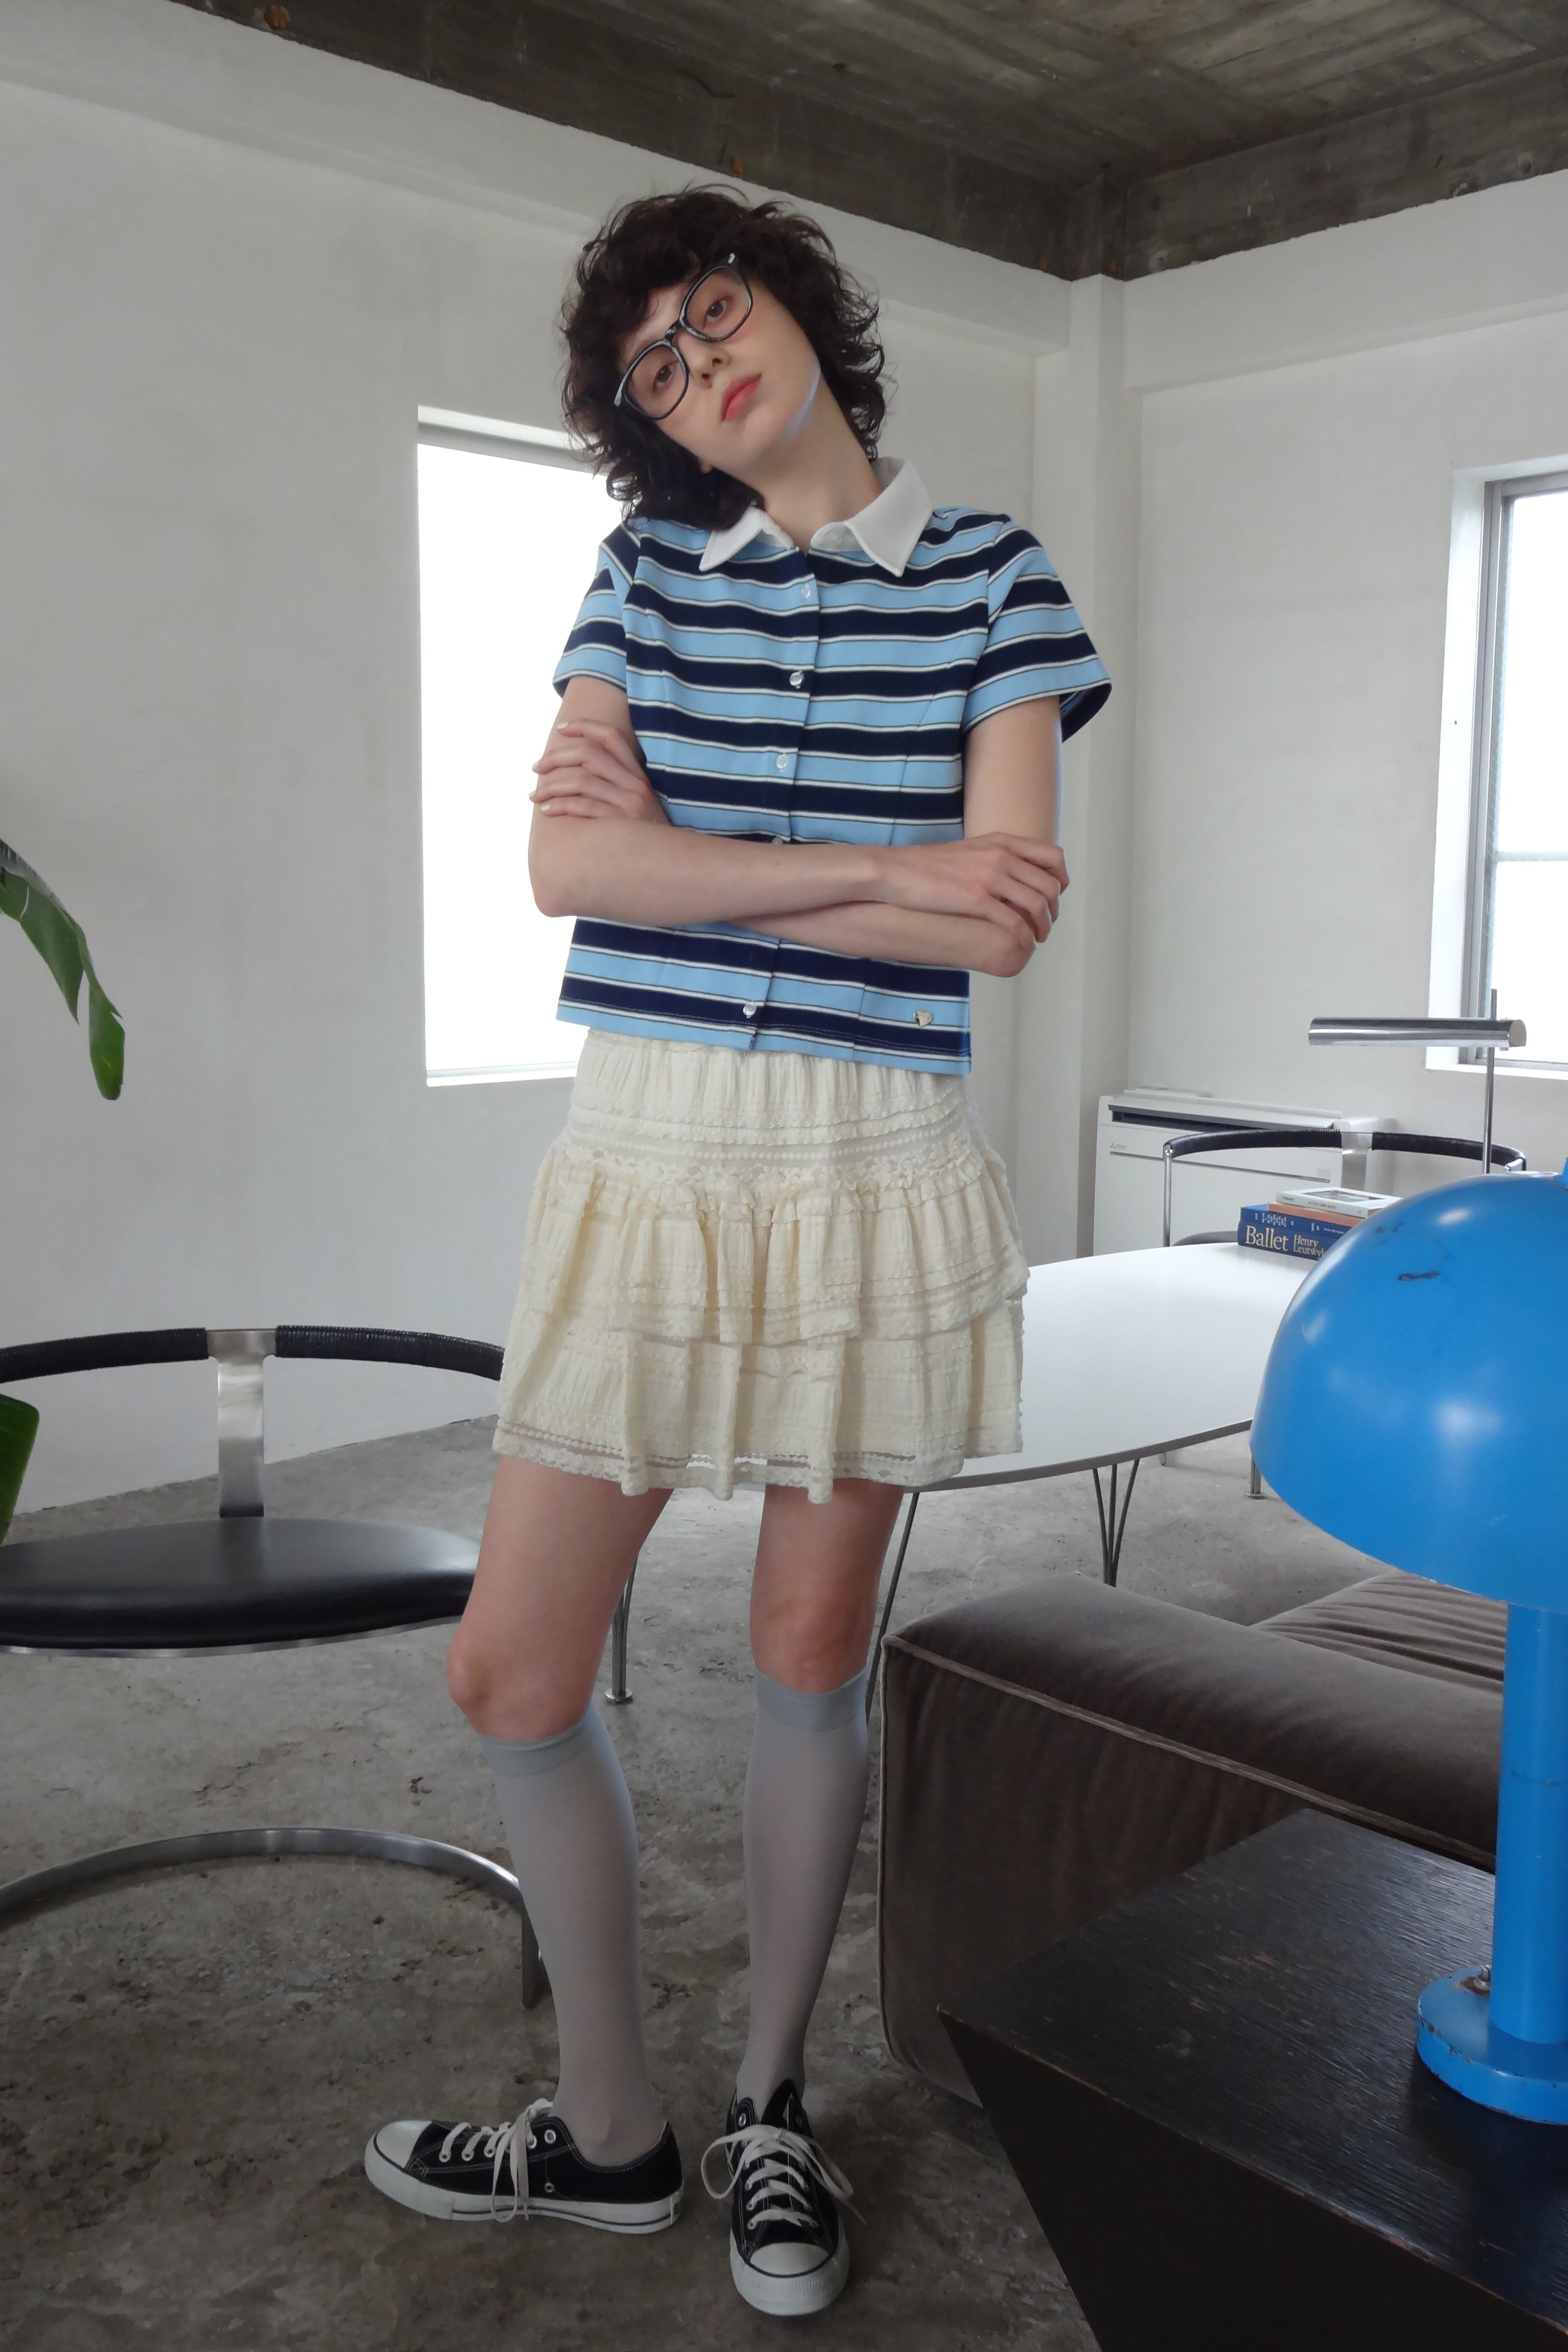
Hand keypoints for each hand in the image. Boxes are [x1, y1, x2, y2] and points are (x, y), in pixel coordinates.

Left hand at [530, 720, 668, 823]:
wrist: (669, 863)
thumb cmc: (645, 835)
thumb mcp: (639, 803)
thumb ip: (616, 784)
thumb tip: (577, 771)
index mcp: (637, 774)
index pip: (610, 737)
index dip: (584, 726)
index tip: (561, 729)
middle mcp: (635, 784)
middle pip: (588, 754)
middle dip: (555, 758)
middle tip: (537, 768)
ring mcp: (629, 804)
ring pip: (580, 780)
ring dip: (551, 786)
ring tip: (535, 795)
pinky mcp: (621, 824)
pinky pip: (583, 807)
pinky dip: (560, 806)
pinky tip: (547, 811)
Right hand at [876, 834, 1067, 942]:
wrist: (895, 871)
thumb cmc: (926, 866)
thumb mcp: (970, 851)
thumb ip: (995, 857)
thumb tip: (1012, 875)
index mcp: (1002, 842)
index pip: (1053, 857)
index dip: (1061, 881)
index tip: (1054, 898)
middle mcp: (1001, 856)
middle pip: (1049, 885)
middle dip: (1053, 911)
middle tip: (1045, 925)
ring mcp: (990, 877)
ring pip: (1037, 905)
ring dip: (1043, 926)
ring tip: (1036, 938)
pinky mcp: (976, 899)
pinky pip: (1014, 921)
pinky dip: (1024, 936)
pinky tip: (1022, 944)